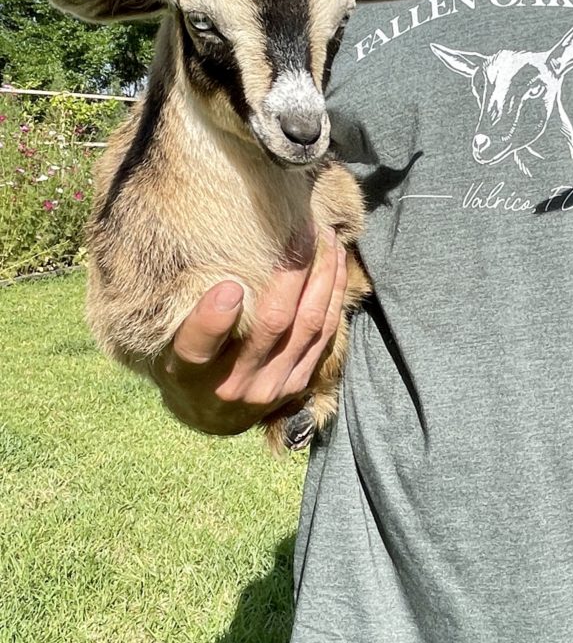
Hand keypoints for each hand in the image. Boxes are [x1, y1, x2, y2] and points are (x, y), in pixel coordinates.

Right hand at [151, 225, 348, 435]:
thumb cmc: (185, 361)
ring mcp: (272, 386)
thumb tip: (215, 266)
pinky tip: (336, 262)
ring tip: (324, 235)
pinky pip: (326, 332)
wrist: (212, 414)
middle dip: (292, 271)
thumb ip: (186, 313)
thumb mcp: (167, 341)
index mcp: (189, 372)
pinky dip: (334, 294)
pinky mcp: (299, 383)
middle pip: (272, 323)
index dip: (213, 320)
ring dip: (322, 275)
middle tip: (300, 228)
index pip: (197, 347)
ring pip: (309, 323)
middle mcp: (233, 384)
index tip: (228, 287)